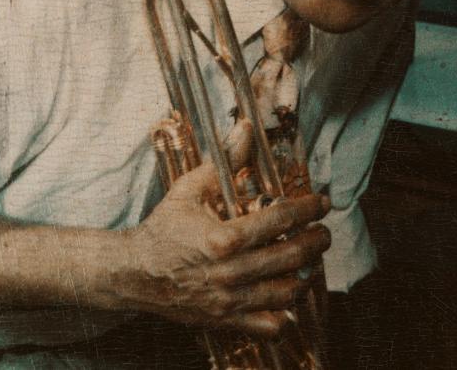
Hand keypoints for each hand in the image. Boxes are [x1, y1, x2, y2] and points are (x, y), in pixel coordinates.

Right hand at [118, 161, 330, 336]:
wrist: (132, 274)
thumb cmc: (162, 230)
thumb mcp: (189, 189)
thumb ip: (223, 161)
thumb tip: (245, 130)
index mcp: (223, 238)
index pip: (280, 220)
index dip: (308, 209)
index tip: (322, 203)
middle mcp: (229, 272)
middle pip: (291, 256)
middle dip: (316, 242)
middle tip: (324, 233)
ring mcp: (228, 300)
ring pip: (287, 292)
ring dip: (307, 275)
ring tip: (312, 262)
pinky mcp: (225, 321)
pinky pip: (269, 326)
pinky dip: (286, 314)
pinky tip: (289, 295)